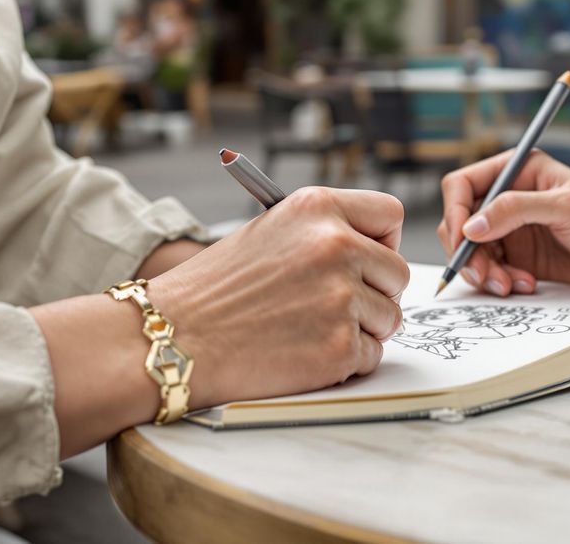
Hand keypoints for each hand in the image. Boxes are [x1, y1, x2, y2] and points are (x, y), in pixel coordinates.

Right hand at [149, 187, 408, 407]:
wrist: (172, 337)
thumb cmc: (214, 288)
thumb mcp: (270, 232)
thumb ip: (323, 233)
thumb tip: (373, 251)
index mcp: (317, 207)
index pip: (389, 214)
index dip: (383, 240)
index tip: (369, 259)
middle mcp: (335, 245)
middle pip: (397, 272)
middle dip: (375, 292)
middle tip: (334, 305)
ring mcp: (340, 298)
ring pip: (388, 317)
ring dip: (361, 329)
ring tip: (308, 328)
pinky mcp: (339, 347)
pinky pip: (371, 355)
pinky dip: (345, 361)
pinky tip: (303, 352)